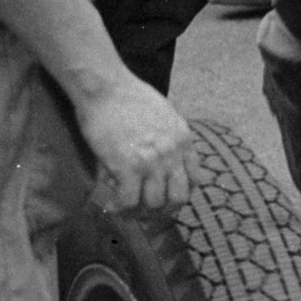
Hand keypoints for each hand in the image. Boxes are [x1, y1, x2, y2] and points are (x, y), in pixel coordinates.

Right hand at [76, 70, 193, 216]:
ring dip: (141, 211)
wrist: (106, 87)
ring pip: (154, 204)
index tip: (168, 197)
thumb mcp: (164, 114)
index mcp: (184, 140)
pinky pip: (129, 201)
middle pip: (179, 198)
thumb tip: (163, 157)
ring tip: (128, 210)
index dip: (181, 193)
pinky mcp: (127, 168)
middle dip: (165, 210)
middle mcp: (172, 154)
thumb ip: (169, 138)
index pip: (195, 179)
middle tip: (149, 212)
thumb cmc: (129, 96)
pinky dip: (121, 208)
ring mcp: (151, 163)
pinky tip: (113, 205)